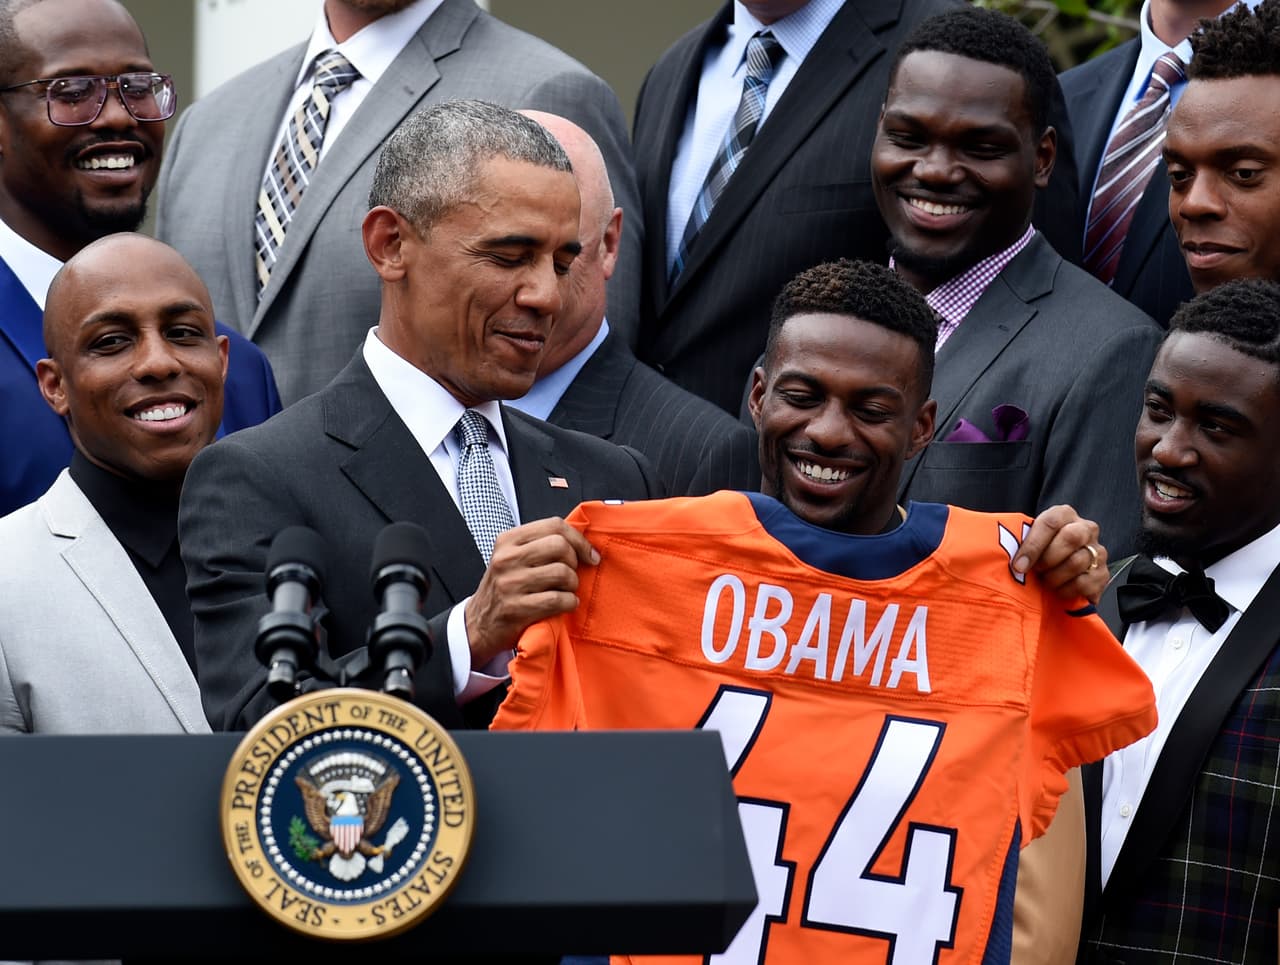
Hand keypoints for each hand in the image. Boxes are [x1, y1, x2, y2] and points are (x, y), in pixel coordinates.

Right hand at [464, 518, 598, 664]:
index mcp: (508, 540)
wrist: (478, 625)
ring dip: (572, 585)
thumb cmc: (504, 589)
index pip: (554, 525)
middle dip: (575, 562)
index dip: (579, 539)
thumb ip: (540, 545)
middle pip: (560, 546)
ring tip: (566, 591)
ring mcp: (510, 583)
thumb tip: (582, 542)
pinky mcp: (516, 609)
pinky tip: (565, 605)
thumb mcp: (513, 558)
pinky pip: (558, 600)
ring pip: (562, 573)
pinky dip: (570, 603)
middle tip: (571, 575)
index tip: (590, 555)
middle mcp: (506, 558)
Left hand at [1012, 504, 1107, 603]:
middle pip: (1071, 538)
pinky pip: (1086, 583)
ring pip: (1078, 562)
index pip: (1050, 523)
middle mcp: (1085, 528)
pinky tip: (1059, 590)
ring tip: (1046, 582)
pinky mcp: (1103, 572)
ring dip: (1056, 578)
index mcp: (1064, 514)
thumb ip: (1018, 539)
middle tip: (1036, 572)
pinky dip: (1068, 591)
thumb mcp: (1028, 538)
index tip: (1019, 565)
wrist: (1060, 565)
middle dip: (1048, 559)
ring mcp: (1098, 550)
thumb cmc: (1039, 550)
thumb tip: (997, 551)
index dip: (1033, 545)